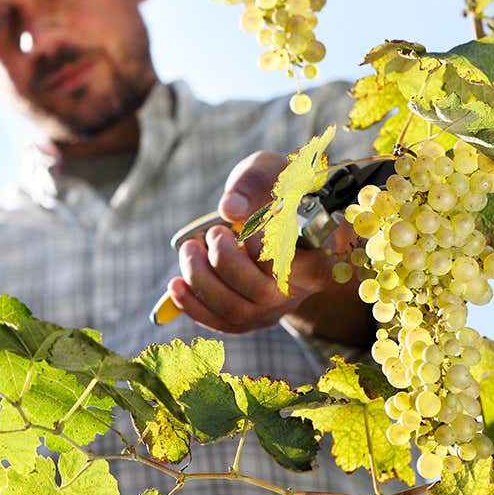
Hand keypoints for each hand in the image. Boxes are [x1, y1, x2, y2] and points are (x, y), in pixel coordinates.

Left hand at [166, 151, 333, 333]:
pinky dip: (193, 305)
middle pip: (261, 292)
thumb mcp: (270, 171)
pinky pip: (219, 323)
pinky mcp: (249, 318)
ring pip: (236, 311)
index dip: (264, 248)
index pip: (294, 264)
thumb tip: (230, 208)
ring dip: (203, 281)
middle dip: (226, 261)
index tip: (247, 227)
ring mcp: (273, 309)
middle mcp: (298, 291)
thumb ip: (253, 183)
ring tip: (190, 250)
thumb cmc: (277, 191)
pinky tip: (176, 283)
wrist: (280, 216)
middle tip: (213, 233)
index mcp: (317, 256)